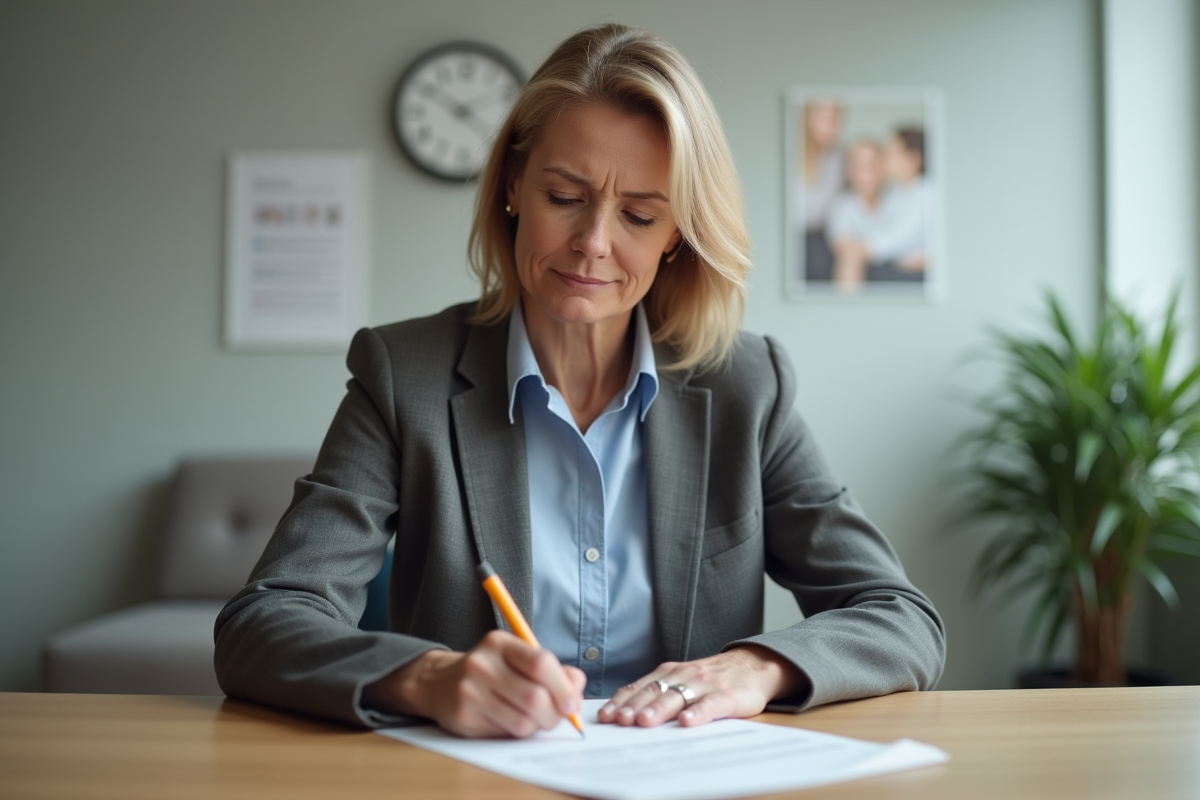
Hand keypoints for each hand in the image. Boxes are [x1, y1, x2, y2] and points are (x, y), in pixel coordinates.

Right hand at [362, 630, 585, 737]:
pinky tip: (512, 721)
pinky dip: (519, 732)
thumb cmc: (492, 672)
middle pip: (534, 697)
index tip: (573, 703)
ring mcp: (470, 690)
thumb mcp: (519, 659)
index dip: (563, 687)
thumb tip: (577, 687)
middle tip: (557, 717)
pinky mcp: (464, 716)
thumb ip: (554, 670)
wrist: (439, 683)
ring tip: (534, 718)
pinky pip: (506, 733)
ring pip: (523, 720)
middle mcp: (482, 663)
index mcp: (500, 643)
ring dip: (537, 725)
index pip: (541, 663)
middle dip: (555, 714)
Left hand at [596, 645, 805, 728]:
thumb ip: (658, 693)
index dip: (621, 701)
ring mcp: (705, 684)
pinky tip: (687, 722)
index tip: (605, 716)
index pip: (639, 686)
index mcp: (669, 673)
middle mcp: (683, 675)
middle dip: (635, 706)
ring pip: (678, 696)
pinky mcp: (727, 696)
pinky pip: (710, 705)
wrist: (752, 666)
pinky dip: (698, 713)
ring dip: (660, 709)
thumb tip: (624, 715)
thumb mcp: (681, 680)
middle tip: (620, 720)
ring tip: (645, 721)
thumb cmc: (710, 680)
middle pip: (654, 691)